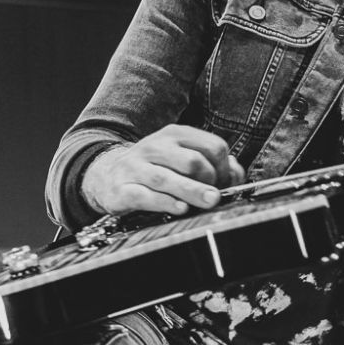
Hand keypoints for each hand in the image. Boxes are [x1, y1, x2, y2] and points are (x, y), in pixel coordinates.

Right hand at [83, 125, 244, 216]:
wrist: (107, 175)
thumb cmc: (153, 169)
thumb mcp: (181, 158)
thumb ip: (211, 165)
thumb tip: (236, 174)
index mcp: (174, 135)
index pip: (211, 146)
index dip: (223, 167)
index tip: (223, 183)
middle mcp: (155, 148)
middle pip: (192, 161)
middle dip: (209, 180)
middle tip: (215, 196)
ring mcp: (137, 167)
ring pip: (169, 179)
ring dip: (193, 192)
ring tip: (210, 201)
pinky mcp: (123, 188)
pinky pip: (147, 196)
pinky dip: (166, 203)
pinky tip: (180, 208)